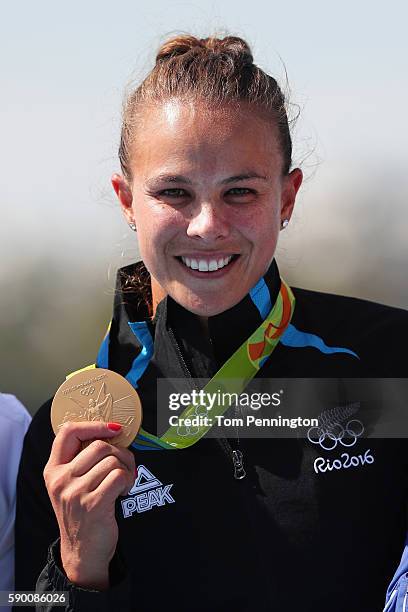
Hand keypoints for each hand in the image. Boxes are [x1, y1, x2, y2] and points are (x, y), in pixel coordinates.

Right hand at [43, 421, 134, 589]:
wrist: (83, 552)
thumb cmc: (83, 513)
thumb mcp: (71, 485)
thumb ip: (82, 460)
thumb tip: (113, 432)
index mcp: (53, 470)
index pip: (68, 432)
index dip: (94, 425)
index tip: (113, 429)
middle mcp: (60, 480)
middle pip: (99, 446)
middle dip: (120, 453)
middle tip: (124, 466)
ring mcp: (75, 492)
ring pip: (112, 461)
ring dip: (126, 468)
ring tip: (123, 482)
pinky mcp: (93, 504)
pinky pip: (119, 476)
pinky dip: (128, 481)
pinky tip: (123, 491)